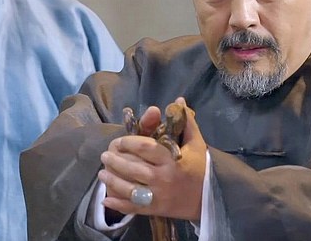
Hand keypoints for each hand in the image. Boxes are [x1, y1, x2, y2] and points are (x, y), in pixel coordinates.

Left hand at [98, 97, 206, 220]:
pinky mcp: (155, 209)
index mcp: (172, 160)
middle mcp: (162, 178)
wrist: (208, 200)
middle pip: (133, 168)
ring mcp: (158, 196)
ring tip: (101, 173)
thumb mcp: (196, 144)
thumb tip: (177, 100)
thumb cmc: (200, 169)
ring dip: (112, 181)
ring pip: (129, 189)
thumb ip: (186, 122)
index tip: (119, 141)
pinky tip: (105, 198)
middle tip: (104, 155)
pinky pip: (133, 208)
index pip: (145, 148)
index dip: (128, 142)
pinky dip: (118, 204)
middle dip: (115, 161)